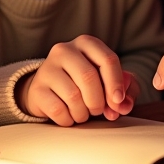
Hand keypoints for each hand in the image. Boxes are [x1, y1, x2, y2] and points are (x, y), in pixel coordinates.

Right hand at [19, 37, 137, 125]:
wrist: (50, 91)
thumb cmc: (86, 85)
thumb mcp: (109, 82)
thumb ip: (127, 91)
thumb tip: (123, 105)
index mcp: (86, 43)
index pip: (107, 60)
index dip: (116, 84)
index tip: (118, 102)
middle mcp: (64, 50)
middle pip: (89, 77)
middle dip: (98, 101)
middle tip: (98, 110)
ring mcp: (47, 68)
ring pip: (73, 96)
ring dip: (83, 113)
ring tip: (82, 112)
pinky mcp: (36, 88)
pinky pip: (58, 110)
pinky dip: (68, 119)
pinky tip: (68, 115)